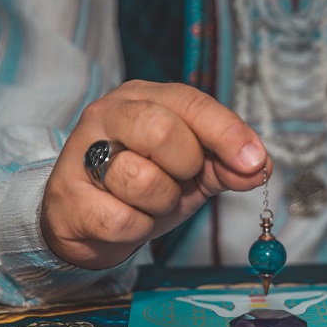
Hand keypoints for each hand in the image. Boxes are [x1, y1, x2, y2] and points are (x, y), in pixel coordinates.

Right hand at [41, 80, 268, 268]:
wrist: (88, 223)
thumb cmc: (142, 187)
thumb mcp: (192, 171)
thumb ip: (226, 165)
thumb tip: (259, 166)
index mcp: (144, 98)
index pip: (191, 103)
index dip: (227, 133)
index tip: (254, 162)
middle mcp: (109, 115)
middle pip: (162, 131)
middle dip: (185, 165)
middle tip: (182, 179)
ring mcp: (82, 154)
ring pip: (142, 180)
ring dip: (161, 202)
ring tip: (149, 202)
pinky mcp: (68, 197)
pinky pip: (122, 220)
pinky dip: (137, 228)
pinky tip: (127, 220)